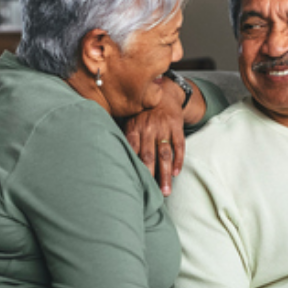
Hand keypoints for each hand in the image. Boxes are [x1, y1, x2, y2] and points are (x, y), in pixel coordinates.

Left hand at [124, 77, 186, 196]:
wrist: (163, 93)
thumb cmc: (142, 111)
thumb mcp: (129, 119)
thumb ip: (123, 136)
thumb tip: (108, 156)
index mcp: (134, 127)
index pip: (132, 150)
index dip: (133, 167)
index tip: (132, 183)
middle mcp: (148, 128)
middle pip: (149, 156)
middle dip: (150, 176)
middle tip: (151, 194)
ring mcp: (164, 128)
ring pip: (165, 154)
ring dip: (166, 174)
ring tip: (166, 191)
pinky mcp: (177, 127)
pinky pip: (179, 146)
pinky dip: (178, 160)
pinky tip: (176, 173)